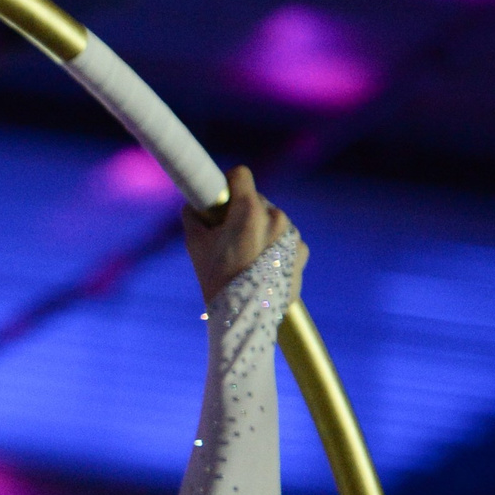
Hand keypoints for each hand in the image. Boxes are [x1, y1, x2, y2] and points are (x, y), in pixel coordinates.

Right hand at [183, 164, 305, 305]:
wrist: (245, 318)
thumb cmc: (216, 280)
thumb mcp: (195, 246)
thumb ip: (193, 218)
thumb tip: (192, 207)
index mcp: (249, 211)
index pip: (241, 175)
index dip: (228, 183)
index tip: (221, 196)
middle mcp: (277, 217)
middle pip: (257, 200)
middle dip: (243, 212)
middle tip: (228, 236)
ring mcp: (292, 235)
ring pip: (273, 221)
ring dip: (260, 230)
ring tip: (245, 258)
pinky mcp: (302, 253)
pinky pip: (286, 241)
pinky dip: (274, 249)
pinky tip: (261, 269)